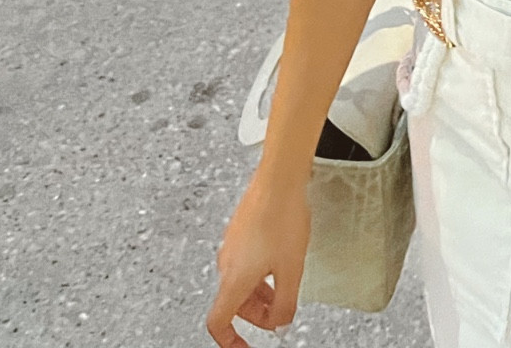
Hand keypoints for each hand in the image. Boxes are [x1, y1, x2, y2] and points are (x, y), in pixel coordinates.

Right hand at [206, 174, 311, 344]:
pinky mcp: (239, 230)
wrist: (279, 178)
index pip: (218, 323)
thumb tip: (281, 323)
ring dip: (260, 294)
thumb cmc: (282, 217)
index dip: (230, 342)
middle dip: (257, 315)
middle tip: (280, 314)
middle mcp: (226, 263)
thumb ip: (285, 304)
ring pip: (240, 282)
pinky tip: (279, 262)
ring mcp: (231, 244)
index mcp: (234, 279)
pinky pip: (244, 262)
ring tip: (283, 289)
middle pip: (234, 304)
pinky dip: (259, 273)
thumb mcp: (292, 270)